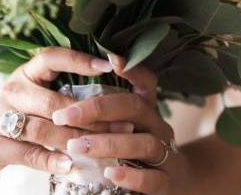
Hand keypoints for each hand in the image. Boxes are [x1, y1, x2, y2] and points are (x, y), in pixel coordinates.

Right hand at [0, 48, 132, 174]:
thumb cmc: (17, 114)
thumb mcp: (34, 97)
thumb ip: (62, 94)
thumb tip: (110, 98)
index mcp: (25, 74)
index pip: (51, 58)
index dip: (78, 60)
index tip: (107, 66)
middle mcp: (11, 91)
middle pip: (54, 101)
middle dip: (91, 115)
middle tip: (122, 125)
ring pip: (44, 128)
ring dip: (76, 139)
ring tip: (104, 146)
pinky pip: (29, 153)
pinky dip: (51, 160)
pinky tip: (70, 164)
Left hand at [52, 54, 192, 194]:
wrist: (176, 184)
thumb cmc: (138, 154)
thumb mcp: (126, 130)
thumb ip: (105, 116)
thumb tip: (66, 102)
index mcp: (147, 111)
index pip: (145, 82)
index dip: (131, 70)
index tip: (110, 59)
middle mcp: (159, 127)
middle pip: (136, 107)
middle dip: (98, 109)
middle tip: (64, 115)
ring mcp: (166, 155)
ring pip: (144, 143)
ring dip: (108, 143)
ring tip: (77, 146)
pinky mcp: (167, 183)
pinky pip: (152, 179)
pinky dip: (130, 175)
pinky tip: (110, 173)